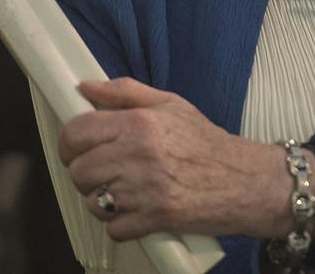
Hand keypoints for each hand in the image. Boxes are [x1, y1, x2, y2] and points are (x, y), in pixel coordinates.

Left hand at [60, 78, 290, 241]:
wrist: (245, 180)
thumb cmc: (207, 143)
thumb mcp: (170, 104)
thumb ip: (125, 92)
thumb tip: (86, 87)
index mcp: (138, 123)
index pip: (77, 133)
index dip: (70, 143)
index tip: (77, 149)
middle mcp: (137, 155)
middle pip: (79, 170)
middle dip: (86, 173)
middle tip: (104, 172)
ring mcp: (144, 191)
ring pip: (93, 201)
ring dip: (102, 200)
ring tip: (123, 192)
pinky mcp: (154, 219)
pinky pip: (114, 228)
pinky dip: (121, 224)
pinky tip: (136, 211)